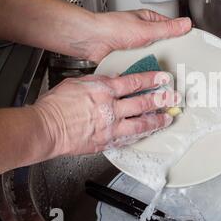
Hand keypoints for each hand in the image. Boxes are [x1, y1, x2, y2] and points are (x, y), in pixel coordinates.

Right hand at [31, 72, 180, 157]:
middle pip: (142, 103)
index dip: (151, 80)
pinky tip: (149, 132)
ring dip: (157, 120)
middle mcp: (110, 108)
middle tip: (173, 98)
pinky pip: (129, 138)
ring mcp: (110, 127)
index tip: (163, 79)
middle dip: (161, 100)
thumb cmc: (56, 105)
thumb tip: (115, 79)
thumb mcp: (78, 83)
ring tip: (168, 118)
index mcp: (103, 90)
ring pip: (140, 123)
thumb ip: (99, 82)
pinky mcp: (107, 141)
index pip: (134, 82)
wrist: (46, 128)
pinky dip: (141, 134)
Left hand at [82, 10, 191, 62]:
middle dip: (167, 53)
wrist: (91, 41)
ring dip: (153, 62)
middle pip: (163, 45)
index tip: (190, 43)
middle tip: (175, 60)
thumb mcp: (146, 29)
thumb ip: (167, 29)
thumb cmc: (112, 28)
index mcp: (149, 20)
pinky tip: (146, 72)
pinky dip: (143, 69)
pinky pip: (141, 65)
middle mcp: (143, 33)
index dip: (181, 35)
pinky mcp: (129, 59)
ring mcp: (136, 47)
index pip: (171, 27)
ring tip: (158, 67)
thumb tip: (185, 24)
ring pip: (152, 57)